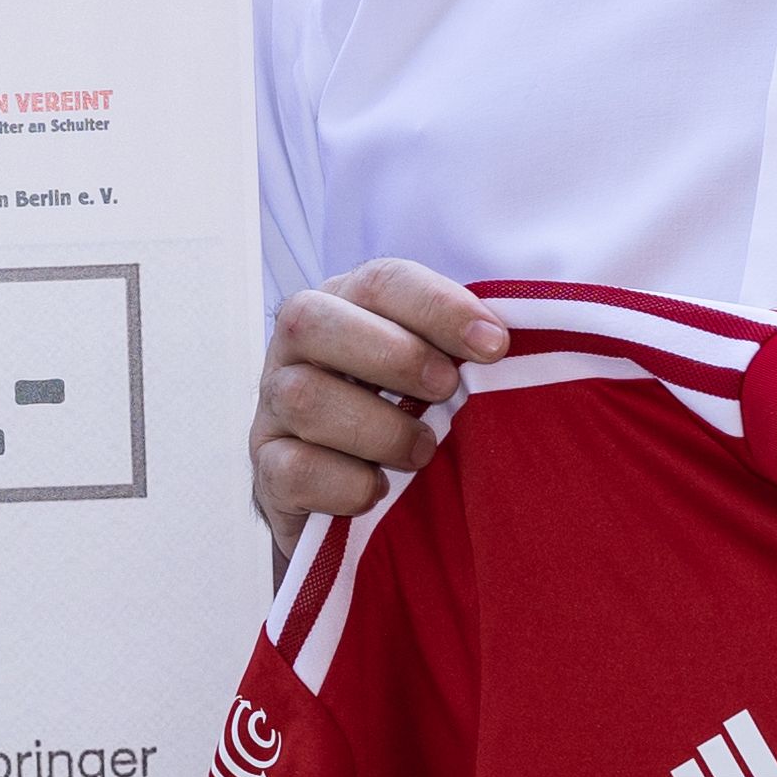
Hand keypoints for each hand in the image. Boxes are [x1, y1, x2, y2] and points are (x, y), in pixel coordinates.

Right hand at [252, 258, 504, 531]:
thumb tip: (510, 342)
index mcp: (344, 306)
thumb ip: (462, 348)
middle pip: (313, 321)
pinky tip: (378, 491)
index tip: (495, 344)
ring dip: (377, 427)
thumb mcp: (435, 372)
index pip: (379, 281)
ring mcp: (273, 408)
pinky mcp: (266, 469)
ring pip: (301, 397)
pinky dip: (346, 483)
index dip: (437, 306)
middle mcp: (297, 349)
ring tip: (422, 451)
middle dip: (394, 355)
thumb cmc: (406, 417)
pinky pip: (293, 469)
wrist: (350, 495)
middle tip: (447, 390)